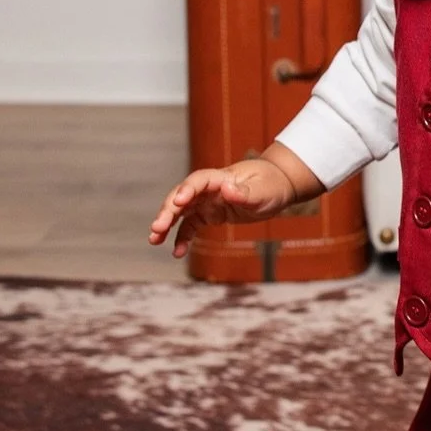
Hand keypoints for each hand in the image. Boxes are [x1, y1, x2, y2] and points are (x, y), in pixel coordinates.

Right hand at [149, 156, 299, 258]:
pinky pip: (191, 226)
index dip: (187, 189)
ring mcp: (207, 201)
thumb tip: (227, 190)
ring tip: (154, 240)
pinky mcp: (209, 214)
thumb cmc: (271, 185)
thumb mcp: (263, 191)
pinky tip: (177, 253)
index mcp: (221, 177)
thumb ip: (245, 192)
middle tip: (157, 228)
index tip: (178, 201)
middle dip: (168, 211)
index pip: (198, 180)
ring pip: (181, 211)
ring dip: (167, 224)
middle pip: (183, 196)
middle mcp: (209, 188)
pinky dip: (182, 238)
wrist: (276, 187)